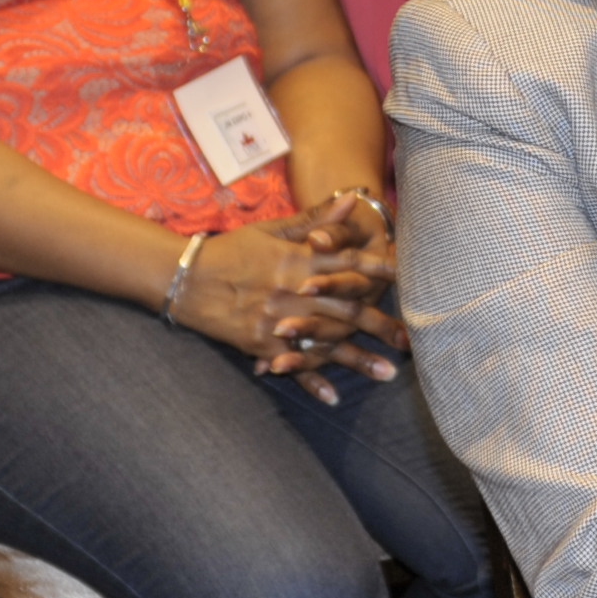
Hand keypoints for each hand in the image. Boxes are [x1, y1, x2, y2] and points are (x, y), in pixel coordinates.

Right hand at [171, 208, 396, 398]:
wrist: (185, 277)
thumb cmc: (232, 249)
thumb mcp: (273, 228)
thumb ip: (316, 219)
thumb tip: (354, 199)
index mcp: (298, 259)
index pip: (347, 264)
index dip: (377, 270)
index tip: (406, 277)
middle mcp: (294, 291)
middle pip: (345, 310)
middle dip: (380, 325)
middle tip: (411, 340)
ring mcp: (278, 320)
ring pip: (325, 342)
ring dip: (358, 360)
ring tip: (388, 374)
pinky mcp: (261, 343)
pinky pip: (292, 365)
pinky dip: (312, 381)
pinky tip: (334, 398)